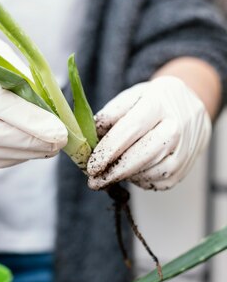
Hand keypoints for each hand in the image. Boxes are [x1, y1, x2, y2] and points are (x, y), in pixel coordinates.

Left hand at [87, 76, 211, 190]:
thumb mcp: (130, 98)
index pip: (131, 129)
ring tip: (113, 173)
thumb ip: (109, 116)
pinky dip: (142, 181)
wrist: (190, 106)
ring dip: (128, 177)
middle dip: (115, 172)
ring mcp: (185, 148)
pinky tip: (132, 174)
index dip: (109, 150)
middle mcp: (176, 126)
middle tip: (94, 182)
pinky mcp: (186, 165)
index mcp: (158, 103)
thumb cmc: (152, 102)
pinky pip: (161, 182)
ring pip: (153, 172)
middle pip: (144, 155)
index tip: (91, 166)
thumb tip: (91, 137)